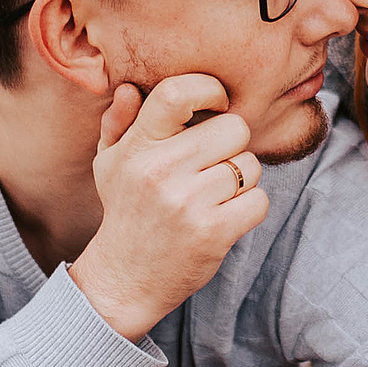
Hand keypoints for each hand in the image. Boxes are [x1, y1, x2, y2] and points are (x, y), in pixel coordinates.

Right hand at [68, 74, 271, 340]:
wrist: (126, 277)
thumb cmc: (126, 211)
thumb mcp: (109, 164)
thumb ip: (117, 123)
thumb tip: (129, 89)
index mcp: (138, 147)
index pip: (177, 92)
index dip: (210, 91)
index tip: (215, 106)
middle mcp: (161, 170)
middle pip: (234, 128)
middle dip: (232, 145)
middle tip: (214, 163)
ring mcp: (188, 202)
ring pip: (250, 165)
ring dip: (241, 179)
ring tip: (214, 194)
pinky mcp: (213, 232)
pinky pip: (258, 200)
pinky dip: (249, 208)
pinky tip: (225, 215)